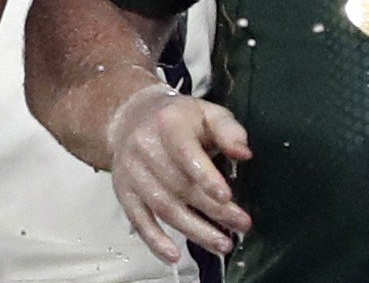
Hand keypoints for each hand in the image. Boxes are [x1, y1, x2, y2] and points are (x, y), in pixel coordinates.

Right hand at [105, 83, 252, 261]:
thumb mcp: (206, 112)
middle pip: (179, 185)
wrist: (129, 118)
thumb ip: (228, 130)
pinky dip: (155, 240)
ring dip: (195, 230)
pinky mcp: (124, 191)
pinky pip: (139, 219)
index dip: (205, 175)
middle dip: (214, 210)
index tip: (225, 195)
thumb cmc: (176, 119)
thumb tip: (243, 152)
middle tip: (241, 224)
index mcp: (167, 123)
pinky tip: (173, 255)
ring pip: (164, 207)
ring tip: (222, 243)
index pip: (184, 151)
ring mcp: (132, 172)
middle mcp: (144, 147)